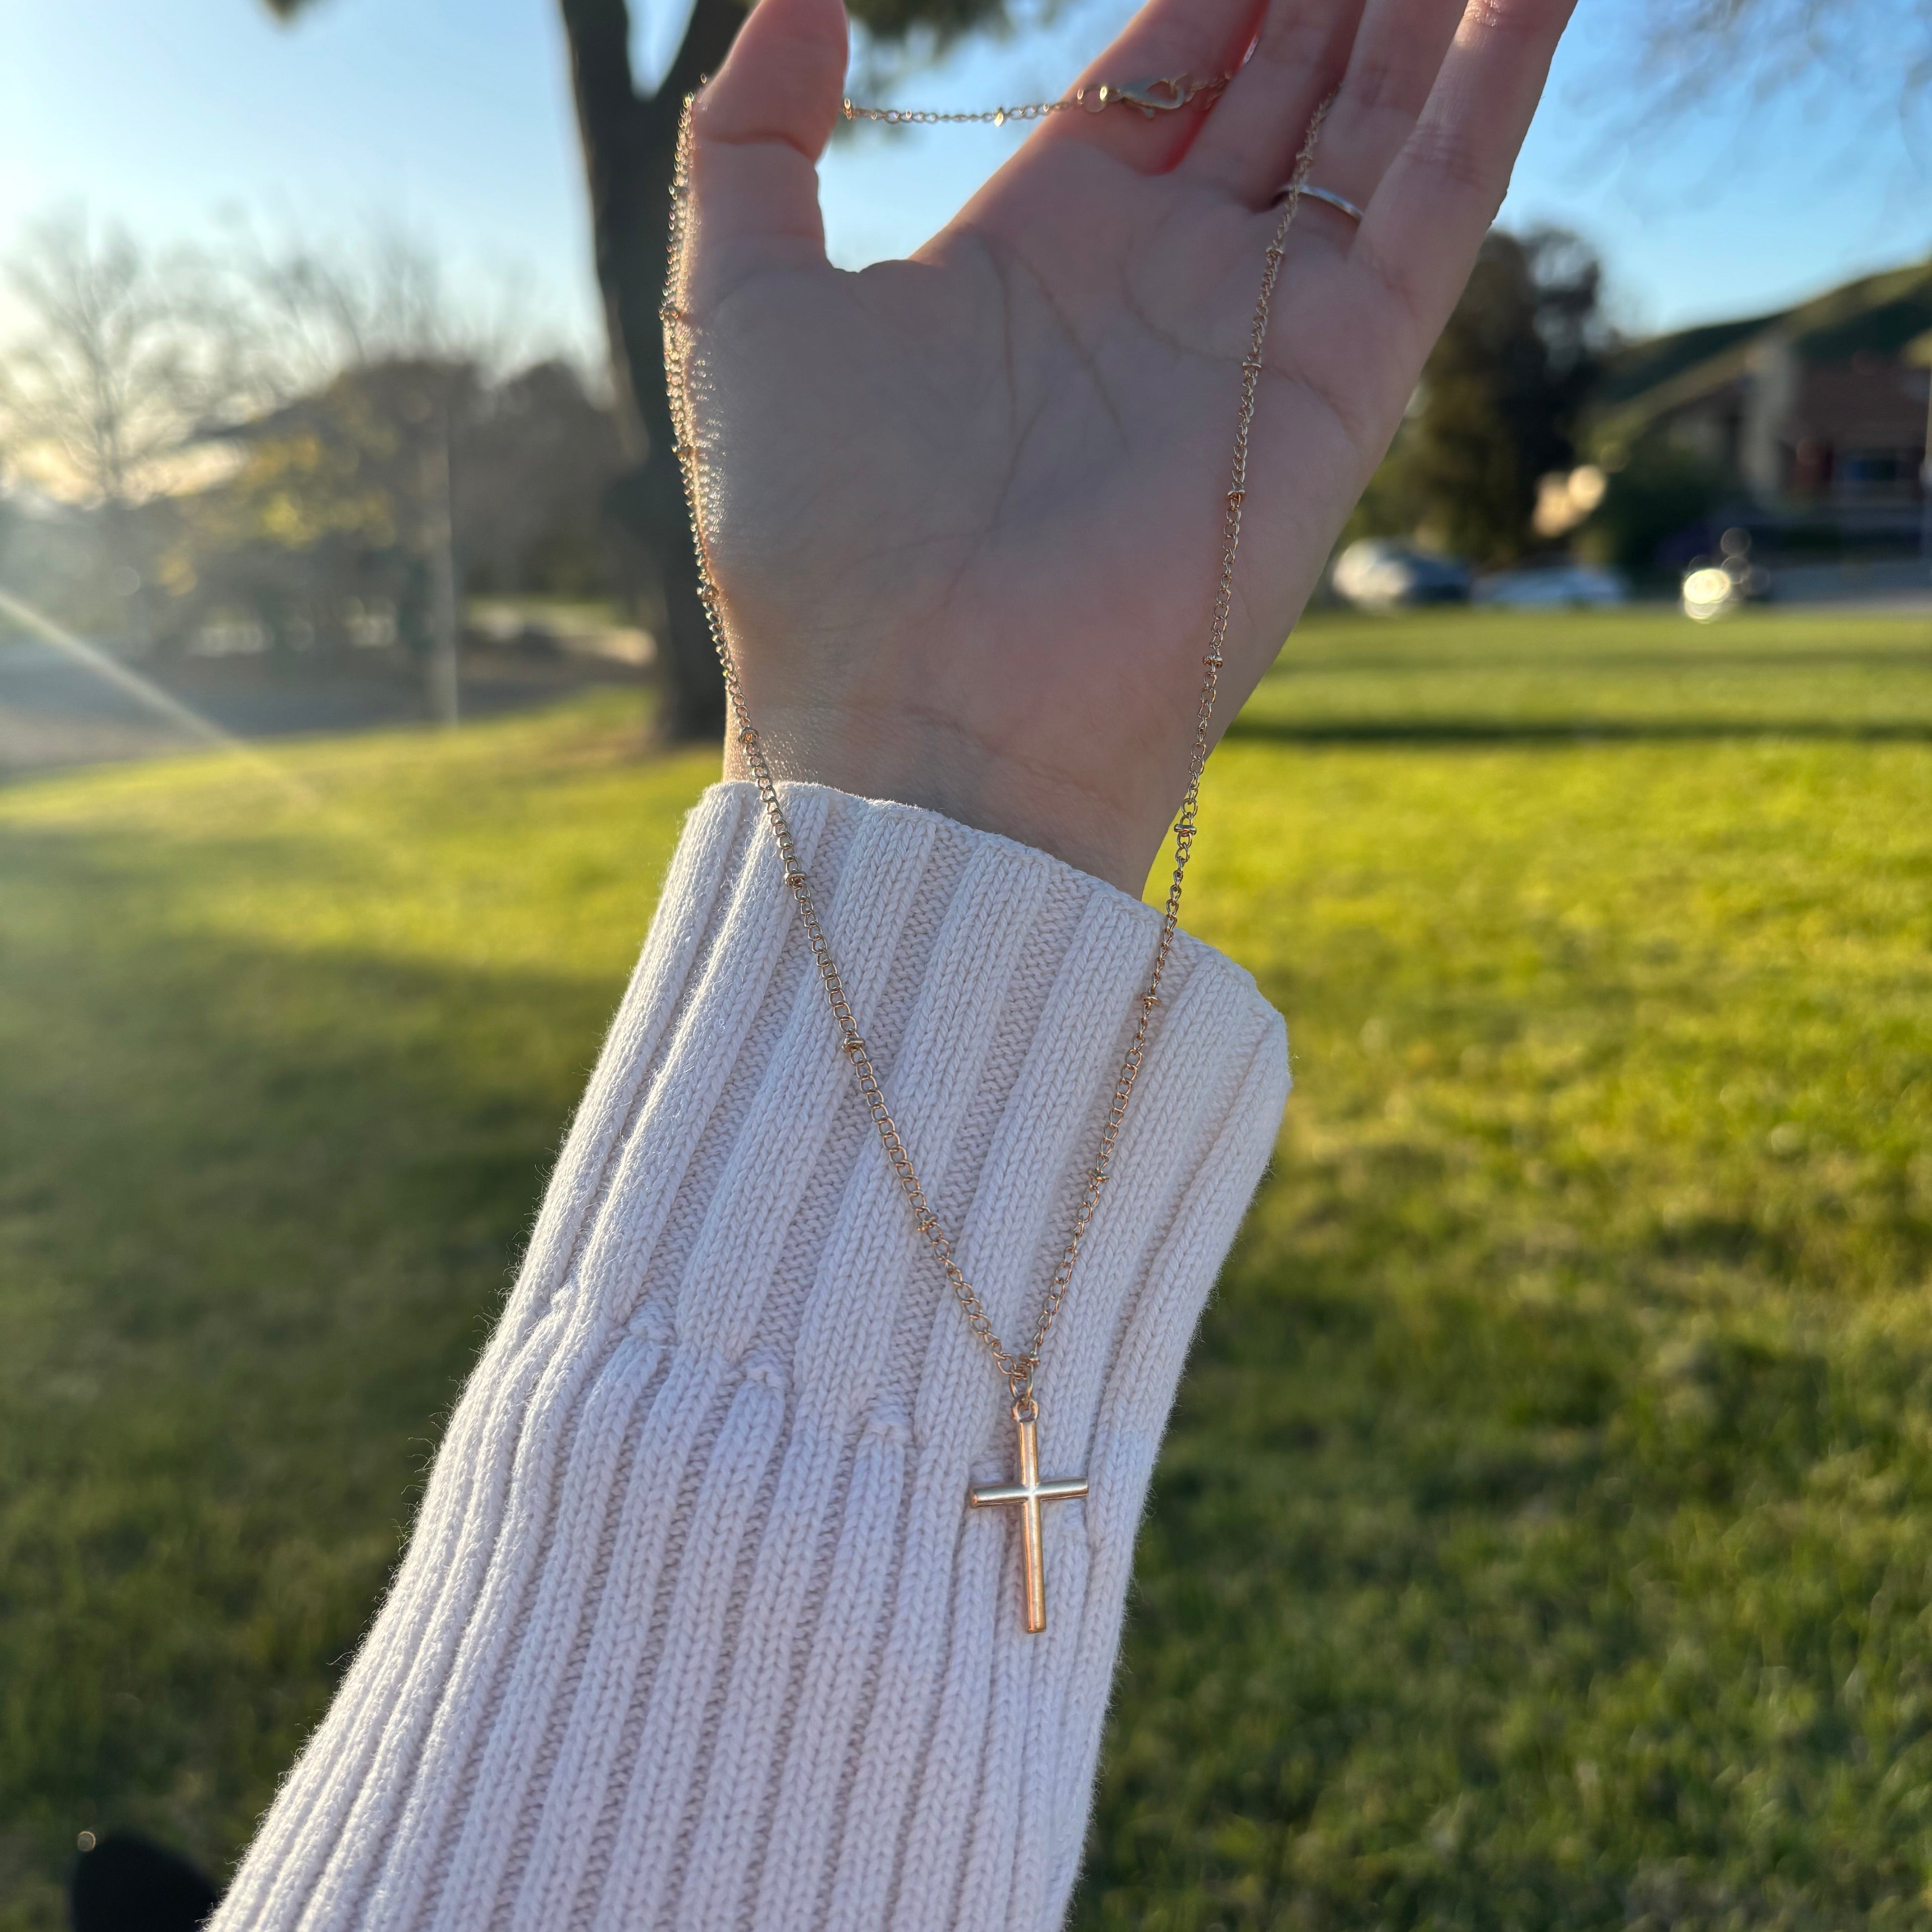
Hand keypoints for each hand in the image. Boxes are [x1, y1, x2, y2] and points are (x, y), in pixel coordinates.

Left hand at [678, 0, 1575, 892]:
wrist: (913, 721)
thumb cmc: (813, 541)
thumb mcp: (742, 304)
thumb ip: (754, 139)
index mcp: (1041, 247)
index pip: (1164, 68)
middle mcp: (1163, 282)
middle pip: (1284, 82)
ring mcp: (1258, 333)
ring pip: (1377, 124)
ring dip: (1428, 12)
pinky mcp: (1337, 387)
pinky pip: (1438, 207)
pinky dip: (1494, 88)